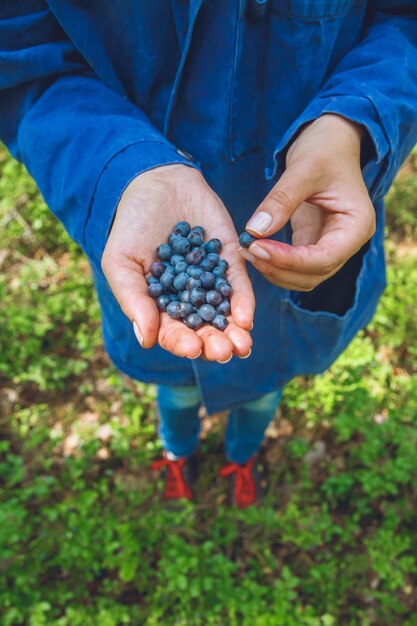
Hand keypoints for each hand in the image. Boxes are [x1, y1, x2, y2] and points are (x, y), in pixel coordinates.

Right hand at [101, 164, 253, 361]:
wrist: (156, 182)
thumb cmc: (131, 225)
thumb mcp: (121, 261)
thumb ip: (133, 299)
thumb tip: (147, 340)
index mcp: (161, 306)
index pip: (173, 332)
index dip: (182, 343)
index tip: (191, 348)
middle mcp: (189, 299)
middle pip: (204, 329)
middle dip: (214, 344)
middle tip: (224, 352)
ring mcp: (211, 280)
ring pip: (225, 314)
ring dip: (234, 332)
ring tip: (242, 345)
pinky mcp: (230, 260)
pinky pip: (238, 285)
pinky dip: (243, 302)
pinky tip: (246, 317)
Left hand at [239, 114, 375, 290]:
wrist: (330, 141)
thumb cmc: (324, 148)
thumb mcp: (303, 168)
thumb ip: (281, 200)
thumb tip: (255, 231)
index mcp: (357, 226)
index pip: (325, 258)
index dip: (290, 260)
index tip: (257, 247)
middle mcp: (348, 242)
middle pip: (313, 274)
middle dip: (279, 268)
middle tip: (246, 250)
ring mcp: (332, 245)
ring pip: (303, 277)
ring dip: (274, 270)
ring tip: (245, 249)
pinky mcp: (313, 243)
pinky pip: (294, 265)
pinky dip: (273, 262)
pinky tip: (253, 248)